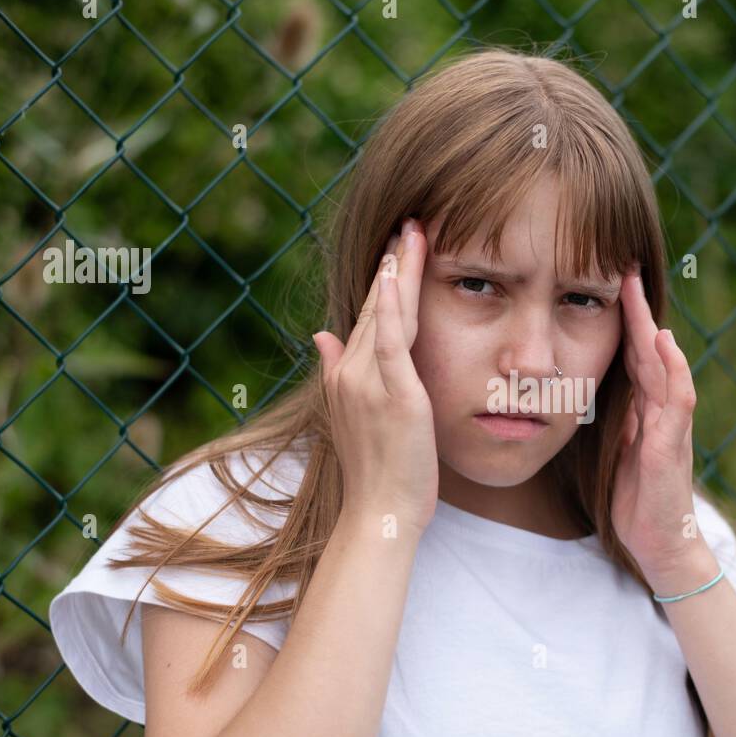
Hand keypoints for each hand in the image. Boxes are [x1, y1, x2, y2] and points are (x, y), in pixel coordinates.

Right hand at [313, 218, 438, 533]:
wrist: (380, 514)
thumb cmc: (379, 474)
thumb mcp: (356, 417)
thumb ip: (338, 372)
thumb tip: (321, 336)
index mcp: (347, 377)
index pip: (365, 317)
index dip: (381, 282)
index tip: (397, 247)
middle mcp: (351, 374)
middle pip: (373, 306)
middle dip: (393, 263)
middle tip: (411, 222)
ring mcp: (370, 383)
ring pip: (384, 314)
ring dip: (399, 270)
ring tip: (414, 232)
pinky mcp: (394, 394)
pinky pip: (390, 340)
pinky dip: (389, 305)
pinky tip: (395, 274)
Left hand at [610, 269, 713, 588]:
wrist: (661, 546)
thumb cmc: (636, 501)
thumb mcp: (613, 452)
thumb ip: (610, 420)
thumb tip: (587, 392)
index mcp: (643, 411)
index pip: (632, 356)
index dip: (621, 322)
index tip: (604, 284)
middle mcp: (661, 411)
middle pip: (648, 350)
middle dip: (636, 310)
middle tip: (624, 267)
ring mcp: (671, 426)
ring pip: (663, 365)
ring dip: (651, 326)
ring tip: (637, 290)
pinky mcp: (673, 446)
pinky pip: (679, 400)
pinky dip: (674, 369)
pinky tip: (666, 343)